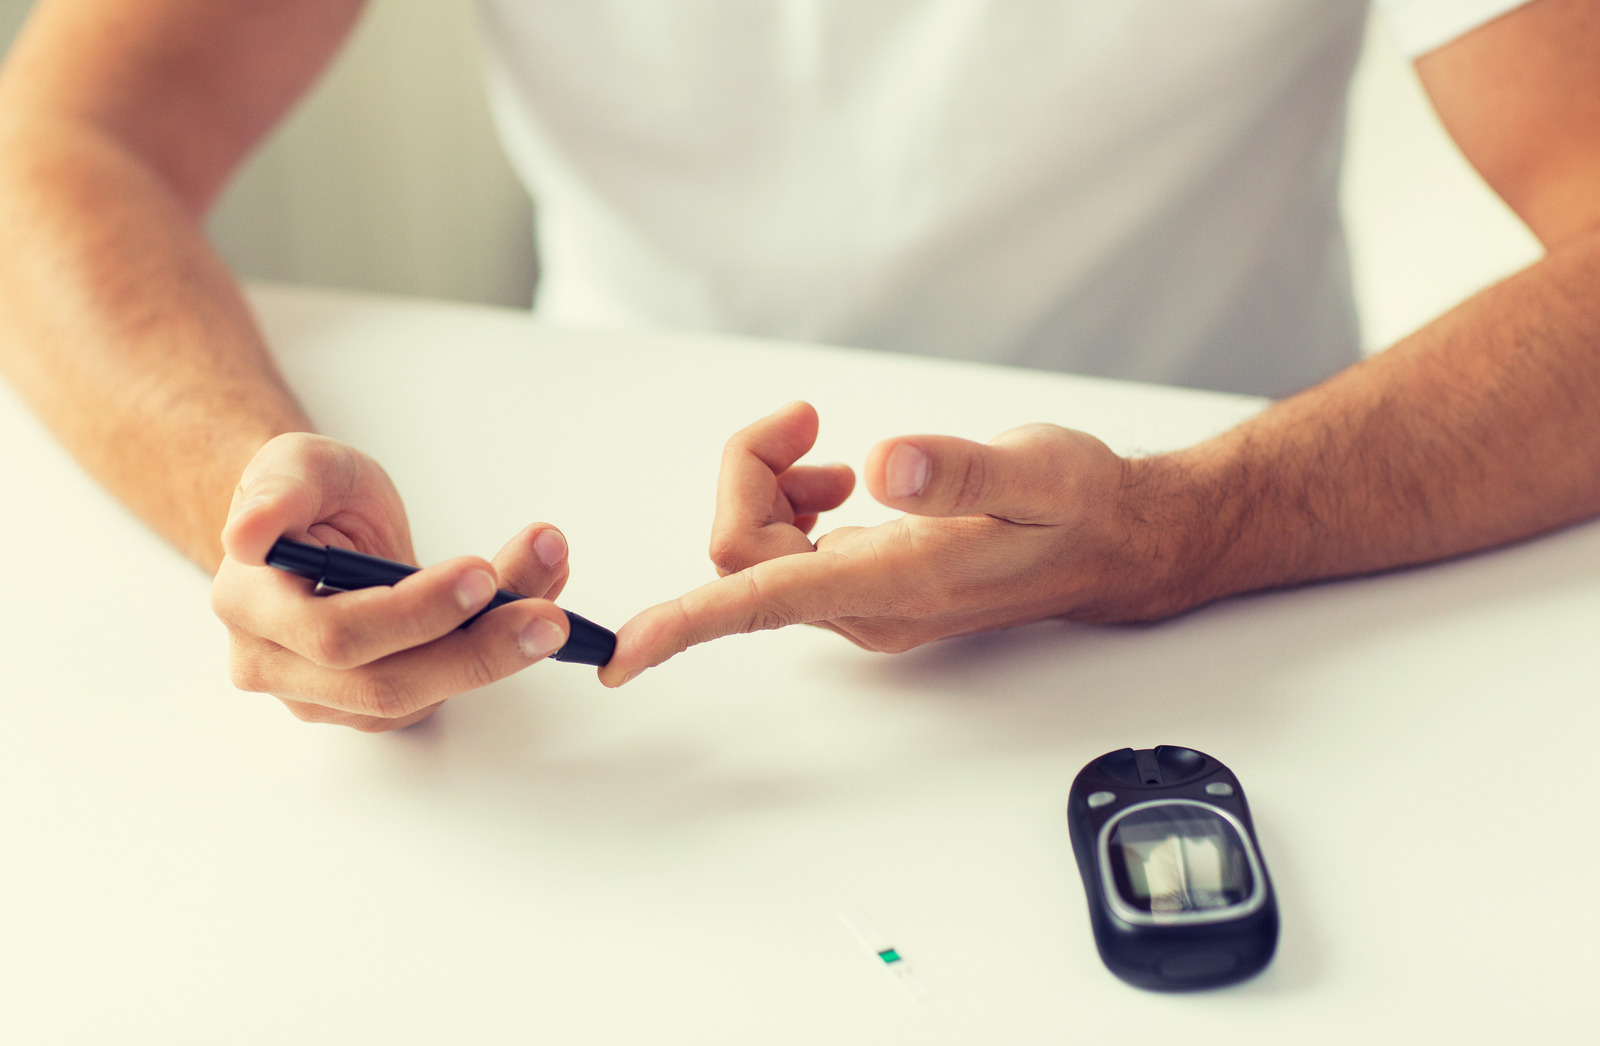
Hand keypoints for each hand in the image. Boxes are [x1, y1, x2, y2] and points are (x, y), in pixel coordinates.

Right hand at [211, 433, 573, 730]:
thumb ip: (278, 492)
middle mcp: (276, 664)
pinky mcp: (374, 702)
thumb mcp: (295, 463)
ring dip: (498, 652)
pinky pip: (442, 688)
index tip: (481, 574)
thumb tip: (248, 534)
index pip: (335, 632)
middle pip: (387, 682)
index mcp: (250, 605)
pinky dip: (496, 648)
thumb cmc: (308, 493)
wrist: (314, 523)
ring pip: (422, 694)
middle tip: (547, 615)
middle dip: (476, 649)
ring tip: (554, 604)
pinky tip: (537, 604)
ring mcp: (325, 694)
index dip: (413, 613)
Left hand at [600, 402, 1184, 685]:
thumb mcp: (1039, 471)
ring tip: (824, 448)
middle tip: (803, 420)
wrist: (1113, 541)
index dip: (685, 626)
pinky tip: (837, 477)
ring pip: (757, 553)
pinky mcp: (866, 585)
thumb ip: (963, 471)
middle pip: (742, 555)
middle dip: (748, 476)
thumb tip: (888, 467)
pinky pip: (783, 553)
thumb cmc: (1079, 506)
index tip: (620, 654)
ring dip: (767, 487)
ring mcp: (862, 602)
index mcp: (894, 585)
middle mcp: (865, 609)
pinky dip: (788, 502)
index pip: (763, 604)